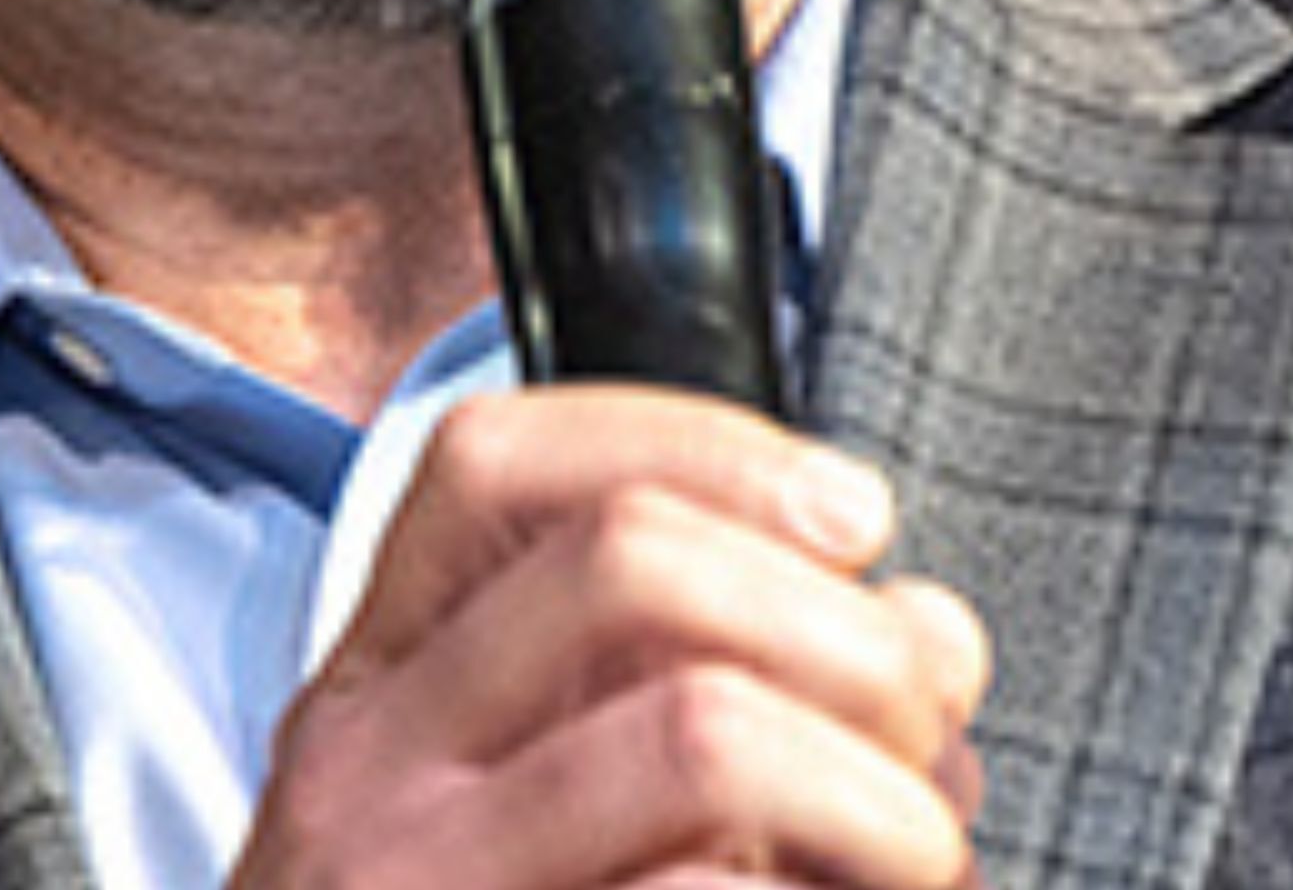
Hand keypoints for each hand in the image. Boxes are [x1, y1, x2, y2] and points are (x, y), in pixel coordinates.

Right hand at [230, 384, 990, 888]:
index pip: (498, 466)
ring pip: (698, 723)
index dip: (698, 444)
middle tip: (925, 724)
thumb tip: (930, 630)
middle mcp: (362, 779)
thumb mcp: (531, 820)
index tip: (856, 513)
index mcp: (373, 694)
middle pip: (628, 558)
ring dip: (877, 786)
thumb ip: (687, 694)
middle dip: (834, 616)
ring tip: (922, 859)